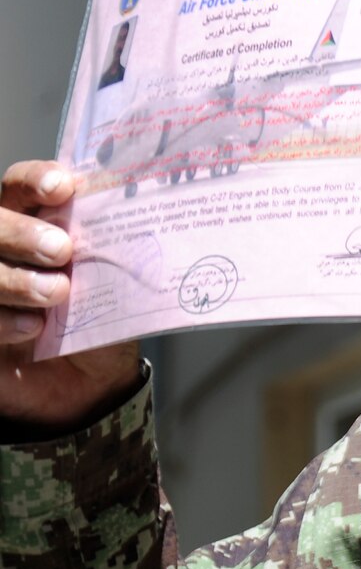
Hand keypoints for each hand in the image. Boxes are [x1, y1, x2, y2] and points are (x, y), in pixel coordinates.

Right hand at [0, 160, 141, 435]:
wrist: (91, 388)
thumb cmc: (101, 326)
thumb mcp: (114, 284)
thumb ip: (113, 250)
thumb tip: (139, 214)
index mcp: (34, 224)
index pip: (21, 186)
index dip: (35, 180)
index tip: (62, 187)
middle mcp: (4, 251)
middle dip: (21, 232)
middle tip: (61, 249)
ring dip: (16, 279)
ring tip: (58, 294)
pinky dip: (4, 319)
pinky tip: (33, 328)